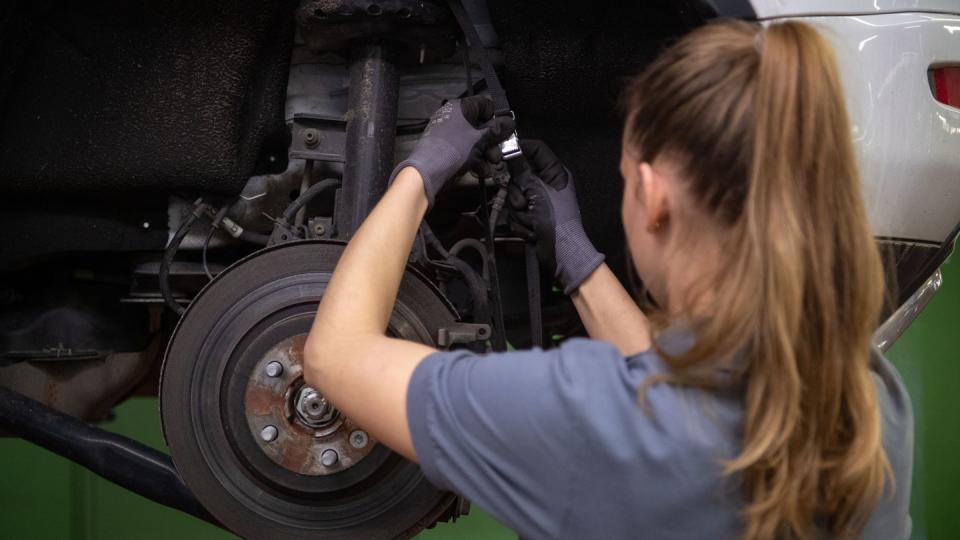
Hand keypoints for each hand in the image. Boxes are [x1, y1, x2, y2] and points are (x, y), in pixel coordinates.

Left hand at [391, 96, 514, 207]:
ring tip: (489, 167)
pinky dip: (474, 160)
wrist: (428, 171)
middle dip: (492, 143)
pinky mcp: (446, 149)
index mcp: (461, 108)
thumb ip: (498, 130)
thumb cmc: (455, 149)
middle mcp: (454, 118)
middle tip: (497, 155)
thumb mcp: (481, 139)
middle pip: (481, 126)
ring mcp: (449, 134)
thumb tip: (511, 122)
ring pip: (474, 141)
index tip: (504, 132)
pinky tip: (479, 171)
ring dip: (485, 155)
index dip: (497, 118)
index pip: (485, 105)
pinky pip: (465, 151)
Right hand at [508, 140, 603, 293]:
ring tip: (530, 221)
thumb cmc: (555, 217)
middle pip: (519, 175)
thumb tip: (508, 149)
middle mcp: (547, 183)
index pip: (536, 149)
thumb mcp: (537, 190)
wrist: (561, 252)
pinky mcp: (532, 217)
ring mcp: (539, 201)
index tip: (501, 153)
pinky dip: (521, 224)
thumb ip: (521, 169)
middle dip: (517, 192)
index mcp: (554, 172)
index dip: (519, 148)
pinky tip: (531, 231)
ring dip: (519, 211)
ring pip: (515, 196)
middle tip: (523, 202)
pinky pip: (516, 214)